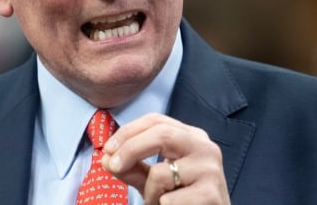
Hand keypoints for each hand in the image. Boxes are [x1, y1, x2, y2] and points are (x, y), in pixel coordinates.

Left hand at [101, 113, 229, 203]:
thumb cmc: (182, 198)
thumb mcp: (154, 179)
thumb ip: (132, 167)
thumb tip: (105, 157)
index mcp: (191, 136)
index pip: (156, 120)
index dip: (128, 132)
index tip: (107, 149)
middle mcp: (205, 147)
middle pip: (162, 134)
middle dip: (131, 149)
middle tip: (113, 166)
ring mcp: (211, 170)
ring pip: (161, 173)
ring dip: (149, 193)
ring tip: (159, 201)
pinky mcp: (211, 194)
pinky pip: (170, 200)